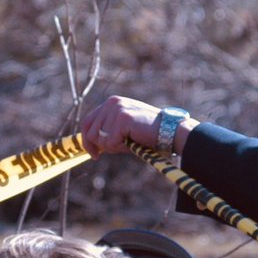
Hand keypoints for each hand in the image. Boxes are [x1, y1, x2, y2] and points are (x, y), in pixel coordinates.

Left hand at [80, 96, 197, 158]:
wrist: (170, 132)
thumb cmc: (149, 134)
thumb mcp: (125, 130)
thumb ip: (108, 131)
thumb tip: (91, 145)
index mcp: (111, 103)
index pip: (87, 122)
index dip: (87, 141)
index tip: (94, 155)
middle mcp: (111, 103)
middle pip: (90, 132)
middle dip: (100, 147)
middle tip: (118, 149)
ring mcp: (116, 109)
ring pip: (99, 139)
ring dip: (114, 147)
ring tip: (130, 142)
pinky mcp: (122, 118)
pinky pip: (110, 143)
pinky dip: (121, 148)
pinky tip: (134, 142)